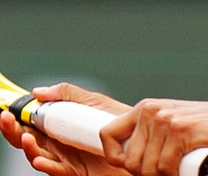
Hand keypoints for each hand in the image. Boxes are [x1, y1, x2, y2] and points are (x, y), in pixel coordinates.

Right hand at [1, 84, 129, 175]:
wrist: (144, 142)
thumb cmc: (122, 122)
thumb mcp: (94, 102)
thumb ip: (68, 95)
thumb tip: (38, 91)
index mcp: (59, 125)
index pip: (31, 122)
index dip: (16, 117)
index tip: (7, 110)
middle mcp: (58, 143)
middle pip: (27, 138)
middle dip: (14, 130)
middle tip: (7, 120)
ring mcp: (65, 157)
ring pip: (37, 154)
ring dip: (28, 148)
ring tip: (28, 138)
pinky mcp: (75, 171)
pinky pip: (57, 170)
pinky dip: (46, 165)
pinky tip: (41, 160)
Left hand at [101, 98, 207, 175]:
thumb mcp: (175, 124)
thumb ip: (153, 136)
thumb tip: (129, 162)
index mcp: (146, 108)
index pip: (106, 135)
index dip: (116, 158)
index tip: (134, 167)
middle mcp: (152, 112)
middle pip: (129, 161)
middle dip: (145, 175)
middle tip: (166, 172)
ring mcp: (166, 121)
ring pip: (146, 168)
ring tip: (179, 170)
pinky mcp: (182, 132)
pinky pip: (164, 168)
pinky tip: (186, 170)